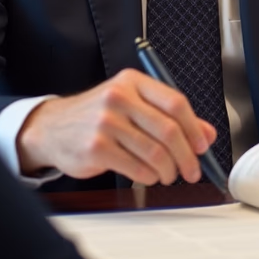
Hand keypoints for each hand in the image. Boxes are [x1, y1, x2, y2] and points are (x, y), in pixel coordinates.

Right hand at [17, 69, 218, 184]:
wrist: (51, 128)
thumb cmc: (97, 116)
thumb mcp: (133, 105)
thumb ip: (170, 116)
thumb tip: (206, 134)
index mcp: (132, 82)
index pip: (175, 103)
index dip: (195, 128)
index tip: (202, 146)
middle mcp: (119, 97)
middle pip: (169, 130)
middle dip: (187, 156)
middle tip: (192, 170)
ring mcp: (106, 122)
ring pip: (155, 153)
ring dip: (169, 170)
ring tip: (168, 174)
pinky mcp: (96, 148)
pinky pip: (137, 168)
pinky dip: (149, 176)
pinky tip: (148, 175)